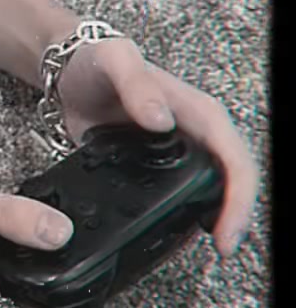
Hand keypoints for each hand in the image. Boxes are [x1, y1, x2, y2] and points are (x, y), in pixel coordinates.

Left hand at [54, 37, 259, 260]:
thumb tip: (161, 121)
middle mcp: (195, 135)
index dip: (239, 195)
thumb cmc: (94, 60)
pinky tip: (175, 235)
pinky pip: (181, 195)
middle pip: (232, 179)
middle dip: (235, 215)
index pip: (234, 157)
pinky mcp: (156, 168)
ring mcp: (177, 154)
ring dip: (215, 218)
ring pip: (212, 190)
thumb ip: (137, 84)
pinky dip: (185, 215)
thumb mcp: (115, 59)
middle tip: (224, 248)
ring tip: (209, 247)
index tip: (226, 229)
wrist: (67, 72)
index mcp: (197, 111)